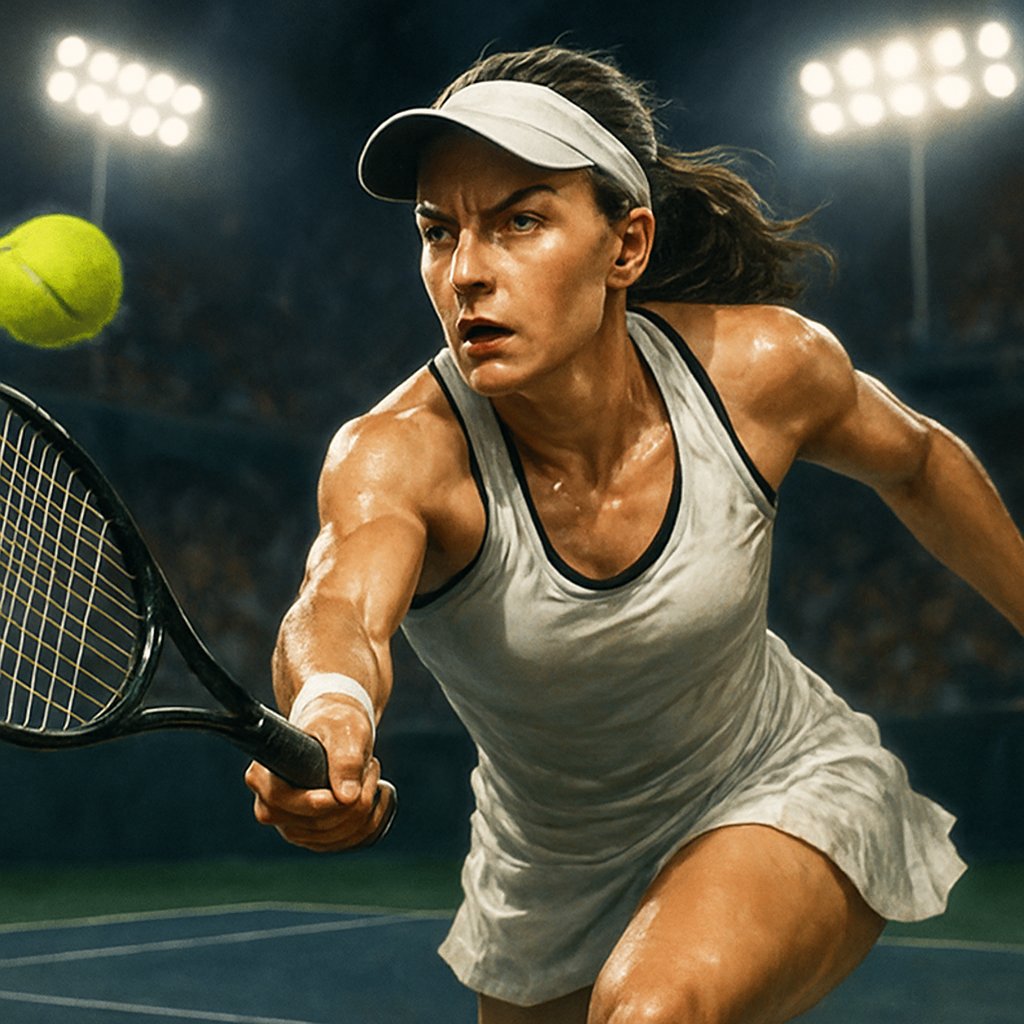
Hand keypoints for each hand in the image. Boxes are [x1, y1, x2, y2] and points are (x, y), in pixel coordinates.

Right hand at [244, 695, 391, 851]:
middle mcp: (270, 807)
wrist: (340, 731)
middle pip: (316, 824)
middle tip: (371, 765)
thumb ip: (345, 758)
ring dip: (367, 807)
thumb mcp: (343, 729)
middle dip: (355, 798)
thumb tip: (346, 797)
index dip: (316, 802)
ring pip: (336, 836)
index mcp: (263, 777)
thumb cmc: (336, 723)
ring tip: (370, 773)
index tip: (343, 792)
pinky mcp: (314, 836)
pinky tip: (376, 795)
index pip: (283, 802)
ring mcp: (291, 826)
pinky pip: (350, 842)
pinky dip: (372, 820)